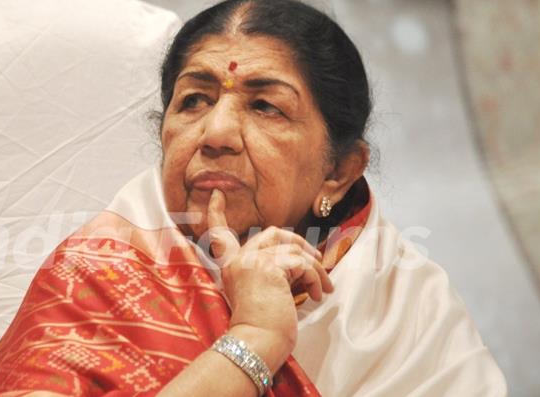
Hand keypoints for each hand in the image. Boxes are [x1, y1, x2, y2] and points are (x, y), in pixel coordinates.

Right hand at [207, 189, 333, 366]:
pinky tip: (317, 294)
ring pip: (294, 250)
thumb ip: (269, 274)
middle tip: (316, 257)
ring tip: (323, 287)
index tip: (217, 194)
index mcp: (231, 268)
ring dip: (315, 268)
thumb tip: (298, 264)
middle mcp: (238, 261)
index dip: (216, 211)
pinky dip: (316, 278)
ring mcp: (252, 262)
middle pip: (271, 232)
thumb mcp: (260, 295)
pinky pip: (303, 264)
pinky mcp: (269, 268)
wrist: (256, 345)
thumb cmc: (261, 330)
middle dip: (298, 242)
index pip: (220, 233)